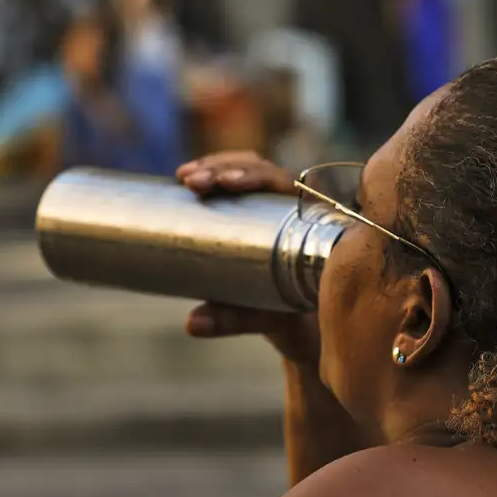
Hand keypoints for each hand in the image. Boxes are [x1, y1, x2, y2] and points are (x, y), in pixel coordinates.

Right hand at [176, 152, 319, 365]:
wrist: (303, 330)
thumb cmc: (296, 323)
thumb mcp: (269, 320)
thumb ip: (234, 320)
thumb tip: (191, 324)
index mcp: (312, 224)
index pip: (286, 184)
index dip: (256, 175)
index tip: (227, 183)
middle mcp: (296, 208)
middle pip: (261, 169)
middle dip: (225, 168)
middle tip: (192, 181)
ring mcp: (275, 207)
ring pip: (247, 170)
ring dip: (215, 167)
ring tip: (184, 176)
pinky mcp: (256, 212)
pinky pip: (236, 185)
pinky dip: (213, 175)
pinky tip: (186, 177)